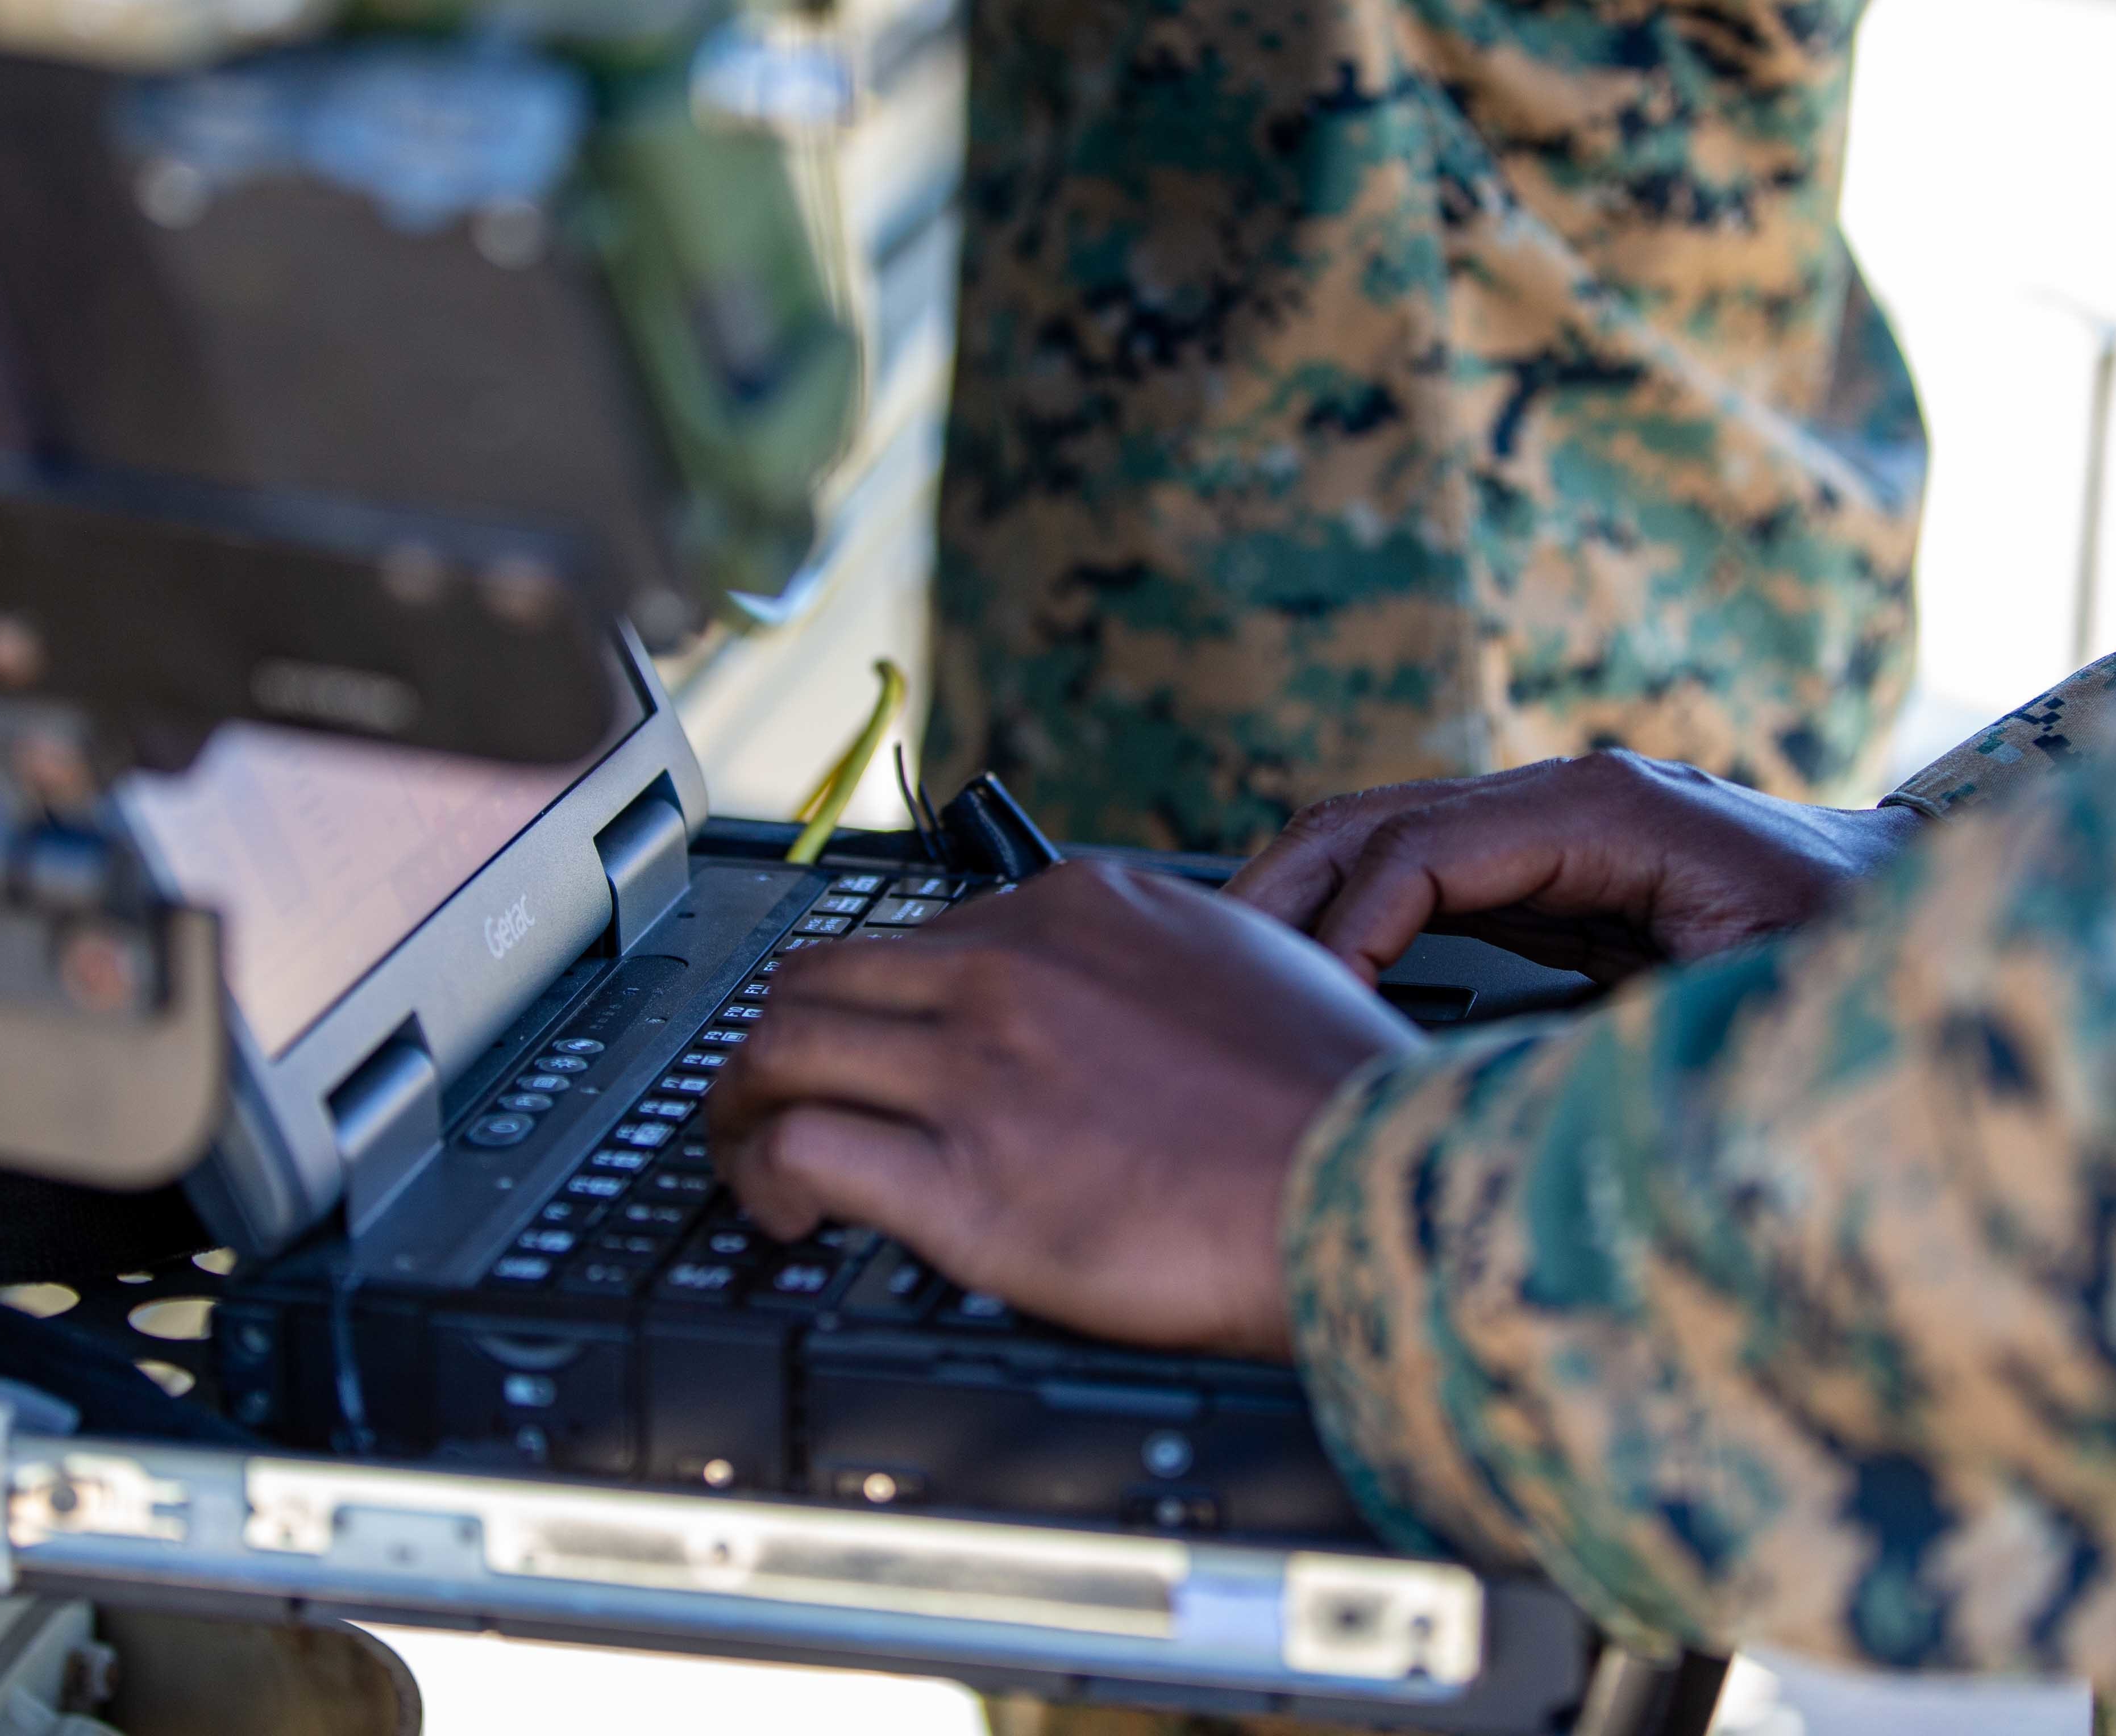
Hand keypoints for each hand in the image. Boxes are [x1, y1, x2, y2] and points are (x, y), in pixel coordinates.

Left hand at [711, 861, 1422, 1359]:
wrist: (1372, 1188)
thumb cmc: (1336, 1097)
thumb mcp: (1252, 957)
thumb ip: (1164, 954)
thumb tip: (1128, 983)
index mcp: (1079, 906)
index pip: (918, 932)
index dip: (873, 997)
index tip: (868, 1041)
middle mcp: (1010, 968)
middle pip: (818, 979)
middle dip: (772, 1041)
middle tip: (766, 1093)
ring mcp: (978, 1069)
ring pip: (780, 1053)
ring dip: (742, 1105)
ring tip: (746, 1152)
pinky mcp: (962, 1179)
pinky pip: (801, 1151)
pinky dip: (762, 1178)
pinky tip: (777, 1208)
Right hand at [1228, 751, 1925, 985]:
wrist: (1941, 922)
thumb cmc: (1867, 960)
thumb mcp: (1756, 1004)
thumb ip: (1634, 1036)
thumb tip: (1495, 1100)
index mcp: (1610, 812)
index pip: (1419, 851)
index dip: (1343, 934)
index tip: (1298, 1025)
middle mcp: (1570, 799)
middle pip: (1369, 821)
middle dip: (1275, 900)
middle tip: (1198, 993)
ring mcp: (1557, 826)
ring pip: (1378, 840)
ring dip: (1295, 907)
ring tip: (1222, 992)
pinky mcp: (1555, 872)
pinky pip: (1421, 880)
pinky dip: (1350, 924)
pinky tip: (1309, 990)